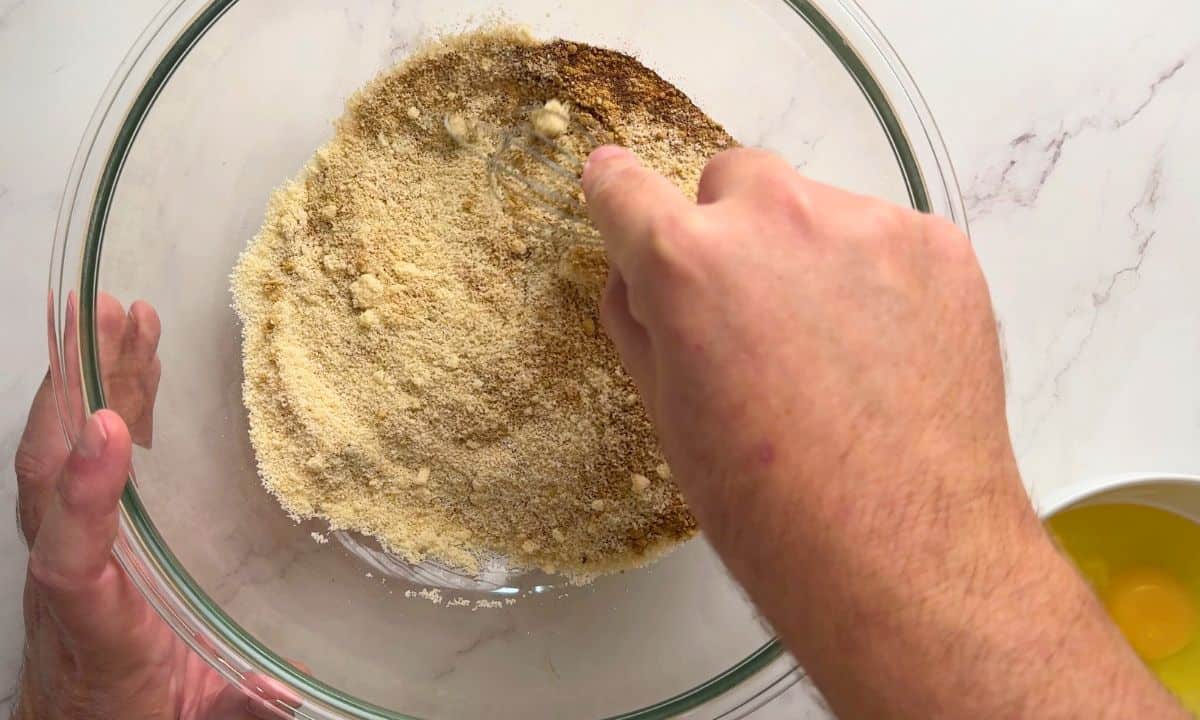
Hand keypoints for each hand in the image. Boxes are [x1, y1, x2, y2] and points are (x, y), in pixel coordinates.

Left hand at [15, 294, 286, 718]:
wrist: (81, 719)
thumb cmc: (129, 713)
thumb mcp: (187, 719)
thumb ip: (231, 706)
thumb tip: (281, 689)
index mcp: (93, 621)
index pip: (73, 553)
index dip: (84, 492)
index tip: (108, 431)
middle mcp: (70, 568)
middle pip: (53, 472)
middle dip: (78, 390)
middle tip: (105, 319)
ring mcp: (72, 538)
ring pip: (64, 448)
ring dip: (90, 375)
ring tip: (117, 311)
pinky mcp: (90, 521)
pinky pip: (88, 451)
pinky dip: (109, 397)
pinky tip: (132, 354)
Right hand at [582, 146, 1184, 717]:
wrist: (901, 551)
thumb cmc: (767, 503)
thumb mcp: (668, 412)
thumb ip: (641, 320)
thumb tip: (636, 272)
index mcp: (689, 262)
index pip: (624, 186)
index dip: (618, 196)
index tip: (620, 194)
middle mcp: (776, 220)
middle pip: (732, 178)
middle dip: (727, 226)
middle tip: (747, 307)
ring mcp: (866, 226)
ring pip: (815, 207)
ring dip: (806, 251)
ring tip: (829, 346)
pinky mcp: (938, 245)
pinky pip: (884, 237)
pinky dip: (874, 275)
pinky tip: (883, 350)